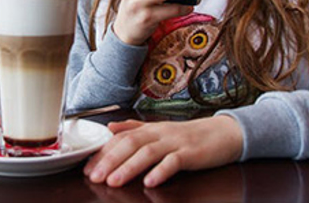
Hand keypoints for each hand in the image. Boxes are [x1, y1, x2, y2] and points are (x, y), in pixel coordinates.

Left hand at [84, 115, 242, 187]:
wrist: (221, 133)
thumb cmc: (187, 135)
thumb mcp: (158, 129)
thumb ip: (133, 127)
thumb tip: (109, 127)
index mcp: (149, 129)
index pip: (121, 138)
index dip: (103, 151)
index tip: (87, 166)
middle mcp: (159, 133)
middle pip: (130, 144)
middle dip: (110, 160)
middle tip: (94, 176)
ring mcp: (175, 143)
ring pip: (148, 152)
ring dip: (129, 167)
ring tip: (114, 181)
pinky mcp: (190, 154)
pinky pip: (174, 162)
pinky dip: (161, 171)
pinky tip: (150, 181)